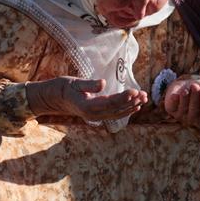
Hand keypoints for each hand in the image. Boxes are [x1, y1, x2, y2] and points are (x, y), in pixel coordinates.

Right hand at [26, 77, 147, 121]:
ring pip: (118, 113)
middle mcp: (93, 115)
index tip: (134, 91)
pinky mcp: (98, 115)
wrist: (55, 98)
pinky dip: (126, 110)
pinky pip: (115, 114)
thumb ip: (89, 84)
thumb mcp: (74, 83)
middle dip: (131, 102)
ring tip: (144, 98)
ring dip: (132, 106)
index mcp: (88, 107)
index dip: (123, 98)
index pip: (110, 103)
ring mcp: (96, 117)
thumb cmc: (64, 87)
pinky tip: (136, 106)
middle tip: (144, 94)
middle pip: (117, 109)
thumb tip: (103, 83)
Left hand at [163, 79, 199, 127]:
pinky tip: (175, 95)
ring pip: (184, 107)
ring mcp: (181, 116)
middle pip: (194, 109)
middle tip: (195, 86)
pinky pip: (172, 106)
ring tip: (189, 86)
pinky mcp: (171, 110)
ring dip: (186, 96)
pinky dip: (174, 100)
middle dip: (195, 96)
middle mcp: (193, 119)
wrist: (186, 85)